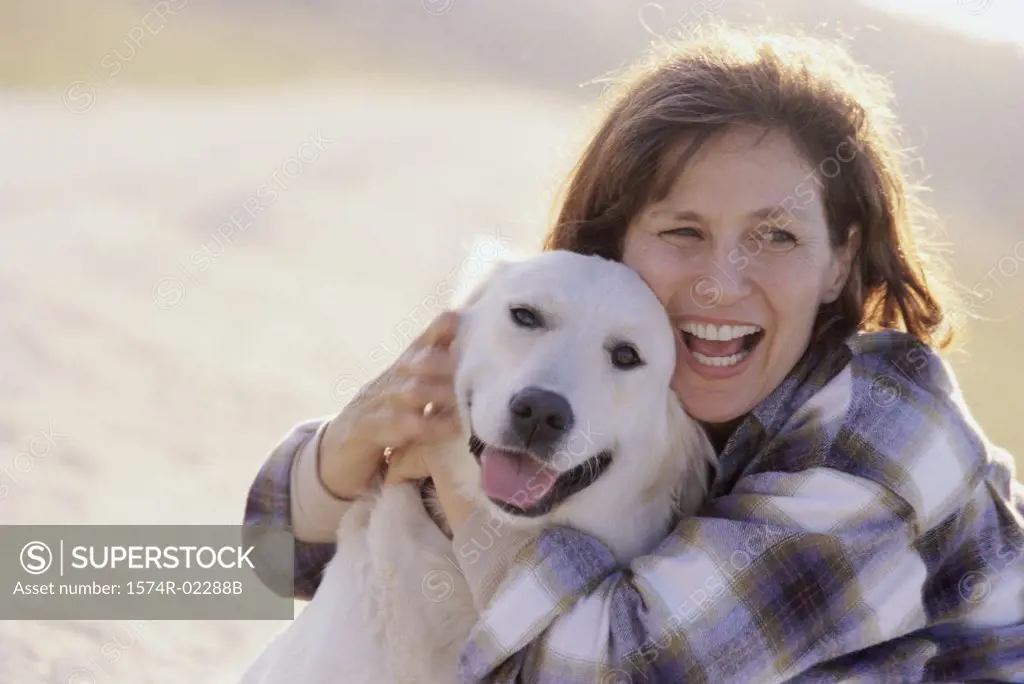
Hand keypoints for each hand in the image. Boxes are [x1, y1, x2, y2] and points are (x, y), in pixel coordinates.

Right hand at [319, 312, 461, 499]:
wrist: (334, 456)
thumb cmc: (382, 426)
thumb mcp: (410, 402)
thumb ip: (437, 385)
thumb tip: (476, 373)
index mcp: (399, 372)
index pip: (420, 344)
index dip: (438, 330)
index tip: (459, 318)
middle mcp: (387, 382)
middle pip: (418, 362)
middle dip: (446, 362)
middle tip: (477, 367)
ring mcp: (372, 405)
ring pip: (411, 391)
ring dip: (442, 393)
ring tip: (469, 400)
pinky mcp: (364, 431)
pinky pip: (397, 425)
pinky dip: (427, 426)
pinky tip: (452, 428)